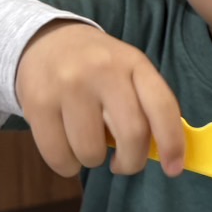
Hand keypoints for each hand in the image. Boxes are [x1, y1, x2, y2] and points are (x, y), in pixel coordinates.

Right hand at [15, 22, 184, 178]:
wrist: (46, 41)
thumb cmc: (98, 68)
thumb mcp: (128, 72)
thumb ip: (147, 107)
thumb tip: (163, 156)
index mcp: (133, 63)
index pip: (162, 107)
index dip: (173, 144)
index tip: (173, 169)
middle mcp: (103, 70)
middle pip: (131, 135)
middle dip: (131, 163)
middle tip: (124, 164)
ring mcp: (68, 86)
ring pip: (91, 152)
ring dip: (94, 161)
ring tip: (88, 143)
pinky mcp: (38, 103)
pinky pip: (59, 157)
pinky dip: (67, 164)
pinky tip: (67, 146)